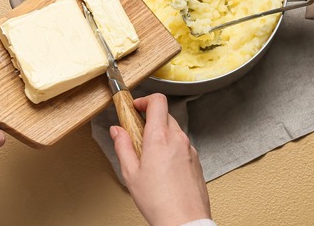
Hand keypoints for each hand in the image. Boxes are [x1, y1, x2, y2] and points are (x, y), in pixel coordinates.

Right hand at [111, 93, 210, 225]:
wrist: (184, 221)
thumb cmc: (159, 202)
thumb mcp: (130, 173)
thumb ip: (122, 146)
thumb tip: (117, 131)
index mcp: (160, 138)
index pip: (157, 101)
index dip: (144, 100)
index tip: (135, 107)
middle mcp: (178, 139)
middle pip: (165, 115)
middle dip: (150, 120)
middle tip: (137, 134)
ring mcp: (189, 149)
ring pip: (174, 131)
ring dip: (161, 135)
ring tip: (149, 156)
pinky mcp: (196, 160)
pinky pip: (182, 145)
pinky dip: (171, 148)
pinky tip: (163, 168)